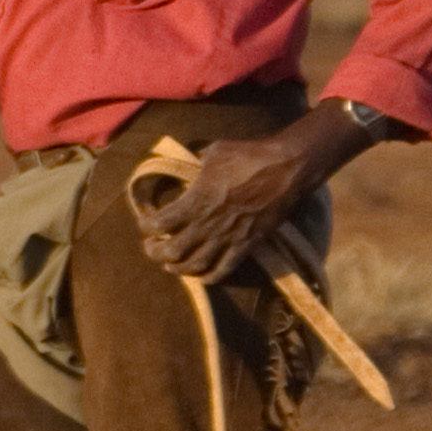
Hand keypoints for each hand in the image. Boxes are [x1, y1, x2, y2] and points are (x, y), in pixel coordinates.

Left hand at [136, 126, 335, 280]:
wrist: (287, 169)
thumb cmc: (248, 156)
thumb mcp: (212, 153)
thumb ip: (194, 164)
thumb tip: (186, 163)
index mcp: (196, 201)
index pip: (159, 223)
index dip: (146, 225)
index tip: (144, 222)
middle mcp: (208, 224)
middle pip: (172, 251)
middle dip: (156, 252)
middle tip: (151, 247)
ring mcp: (229, 237)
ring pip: (196, 265)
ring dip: (179, 268)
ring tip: (170, 265)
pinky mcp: (248, 244)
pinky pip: (226, 269)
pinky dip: (211, 277)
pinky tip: (203, 277)